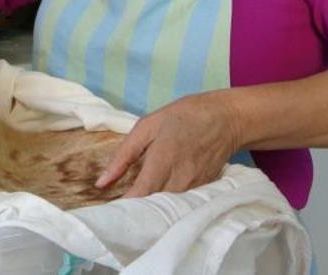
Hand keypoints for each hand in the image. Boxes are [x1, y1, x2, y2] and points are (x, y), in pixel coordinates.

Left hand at [95, 92, 241, 196]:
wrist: (225, 118)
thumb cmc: (182, 117)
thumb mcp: (147, 126)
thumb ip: (123, 155)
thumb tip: (102, 182)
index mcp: (162, 159)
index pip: (140, 195)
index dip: (124, 207)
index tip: (109, 210)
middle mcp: (180, 178)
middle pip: (154, 207)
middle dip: (135, 211)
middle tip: (119, 210)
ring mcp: (194, 187)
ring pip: (168, 209)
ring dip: (152, 210)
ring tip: (137, 206)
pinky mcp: (204, 190)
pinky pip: (182, 204)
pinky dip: (168, 206)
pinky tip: (159, 201)